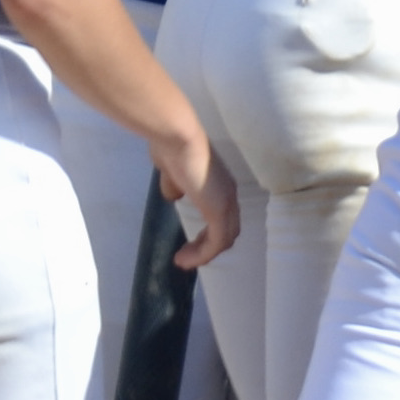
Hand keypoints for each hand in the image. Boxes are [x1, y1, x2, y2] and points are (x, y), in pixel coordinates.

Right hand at [155, 136, 238, 269]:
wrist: (177, 138)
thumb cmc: (172, 148)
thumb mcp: (171, 172)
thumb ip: (175, 185)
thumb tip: (174, 196)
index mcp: (220, 184)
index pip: (222, 216)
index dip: (209, 232)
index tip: (189, 244)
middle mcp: (228, 194)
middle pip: (227, 230)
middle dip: (207, 247)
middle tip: (186, 256)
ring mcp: (226, 202)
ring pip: (224, 239)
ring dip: (204, 254)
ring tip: (183, 261)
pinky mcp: (219, 211)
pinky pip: (216, 243)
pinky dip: (203, 255)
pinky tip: (185, 260)